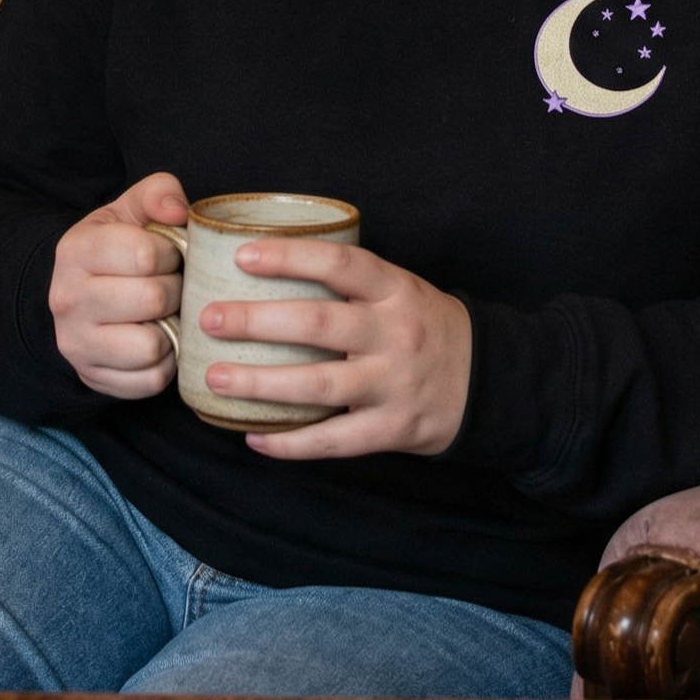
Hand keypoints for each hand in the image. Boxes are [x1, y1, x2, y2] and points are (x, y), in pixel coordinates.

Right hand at [47, 172, 185, 399]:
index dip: (172, 252)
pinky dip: (166, 362)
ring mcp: (77, 344)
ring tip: (165, 312)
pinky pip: (151, 380)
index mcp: (76, 251)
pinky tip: (159, 338)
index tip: (169, 254)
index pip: (144, 254)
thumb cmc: (115, 248)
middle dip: (175, 289)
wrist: (76, 296)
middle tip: (171, 284)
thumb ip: (158, 193)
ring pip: (152, 345)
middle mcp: (68, 299)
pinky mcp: (93, 378)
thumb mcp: (130, 210)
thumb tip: (178, 212)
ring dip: (171, 328)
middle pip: (153, 299)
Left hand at [198, 241, 472, 460]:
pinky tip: (253, 438)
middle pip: (319, 323)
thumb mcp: (401, 289)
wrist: (489, 381)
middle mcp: (395, 333)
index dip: (290, 257)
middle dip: (258, 321)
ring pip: (320, 384)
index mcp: (395, 290)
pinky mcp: (394, 428)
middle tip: (210, 319)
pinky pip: (335, 440)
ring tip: (215, 379)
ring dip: (262, 383)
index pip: (340, 264)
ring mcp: (395, 383)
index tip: (242, 255)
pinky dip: (292, 443)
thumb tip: (270, 265)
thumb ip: (350, 282)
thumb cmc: (425, 326)